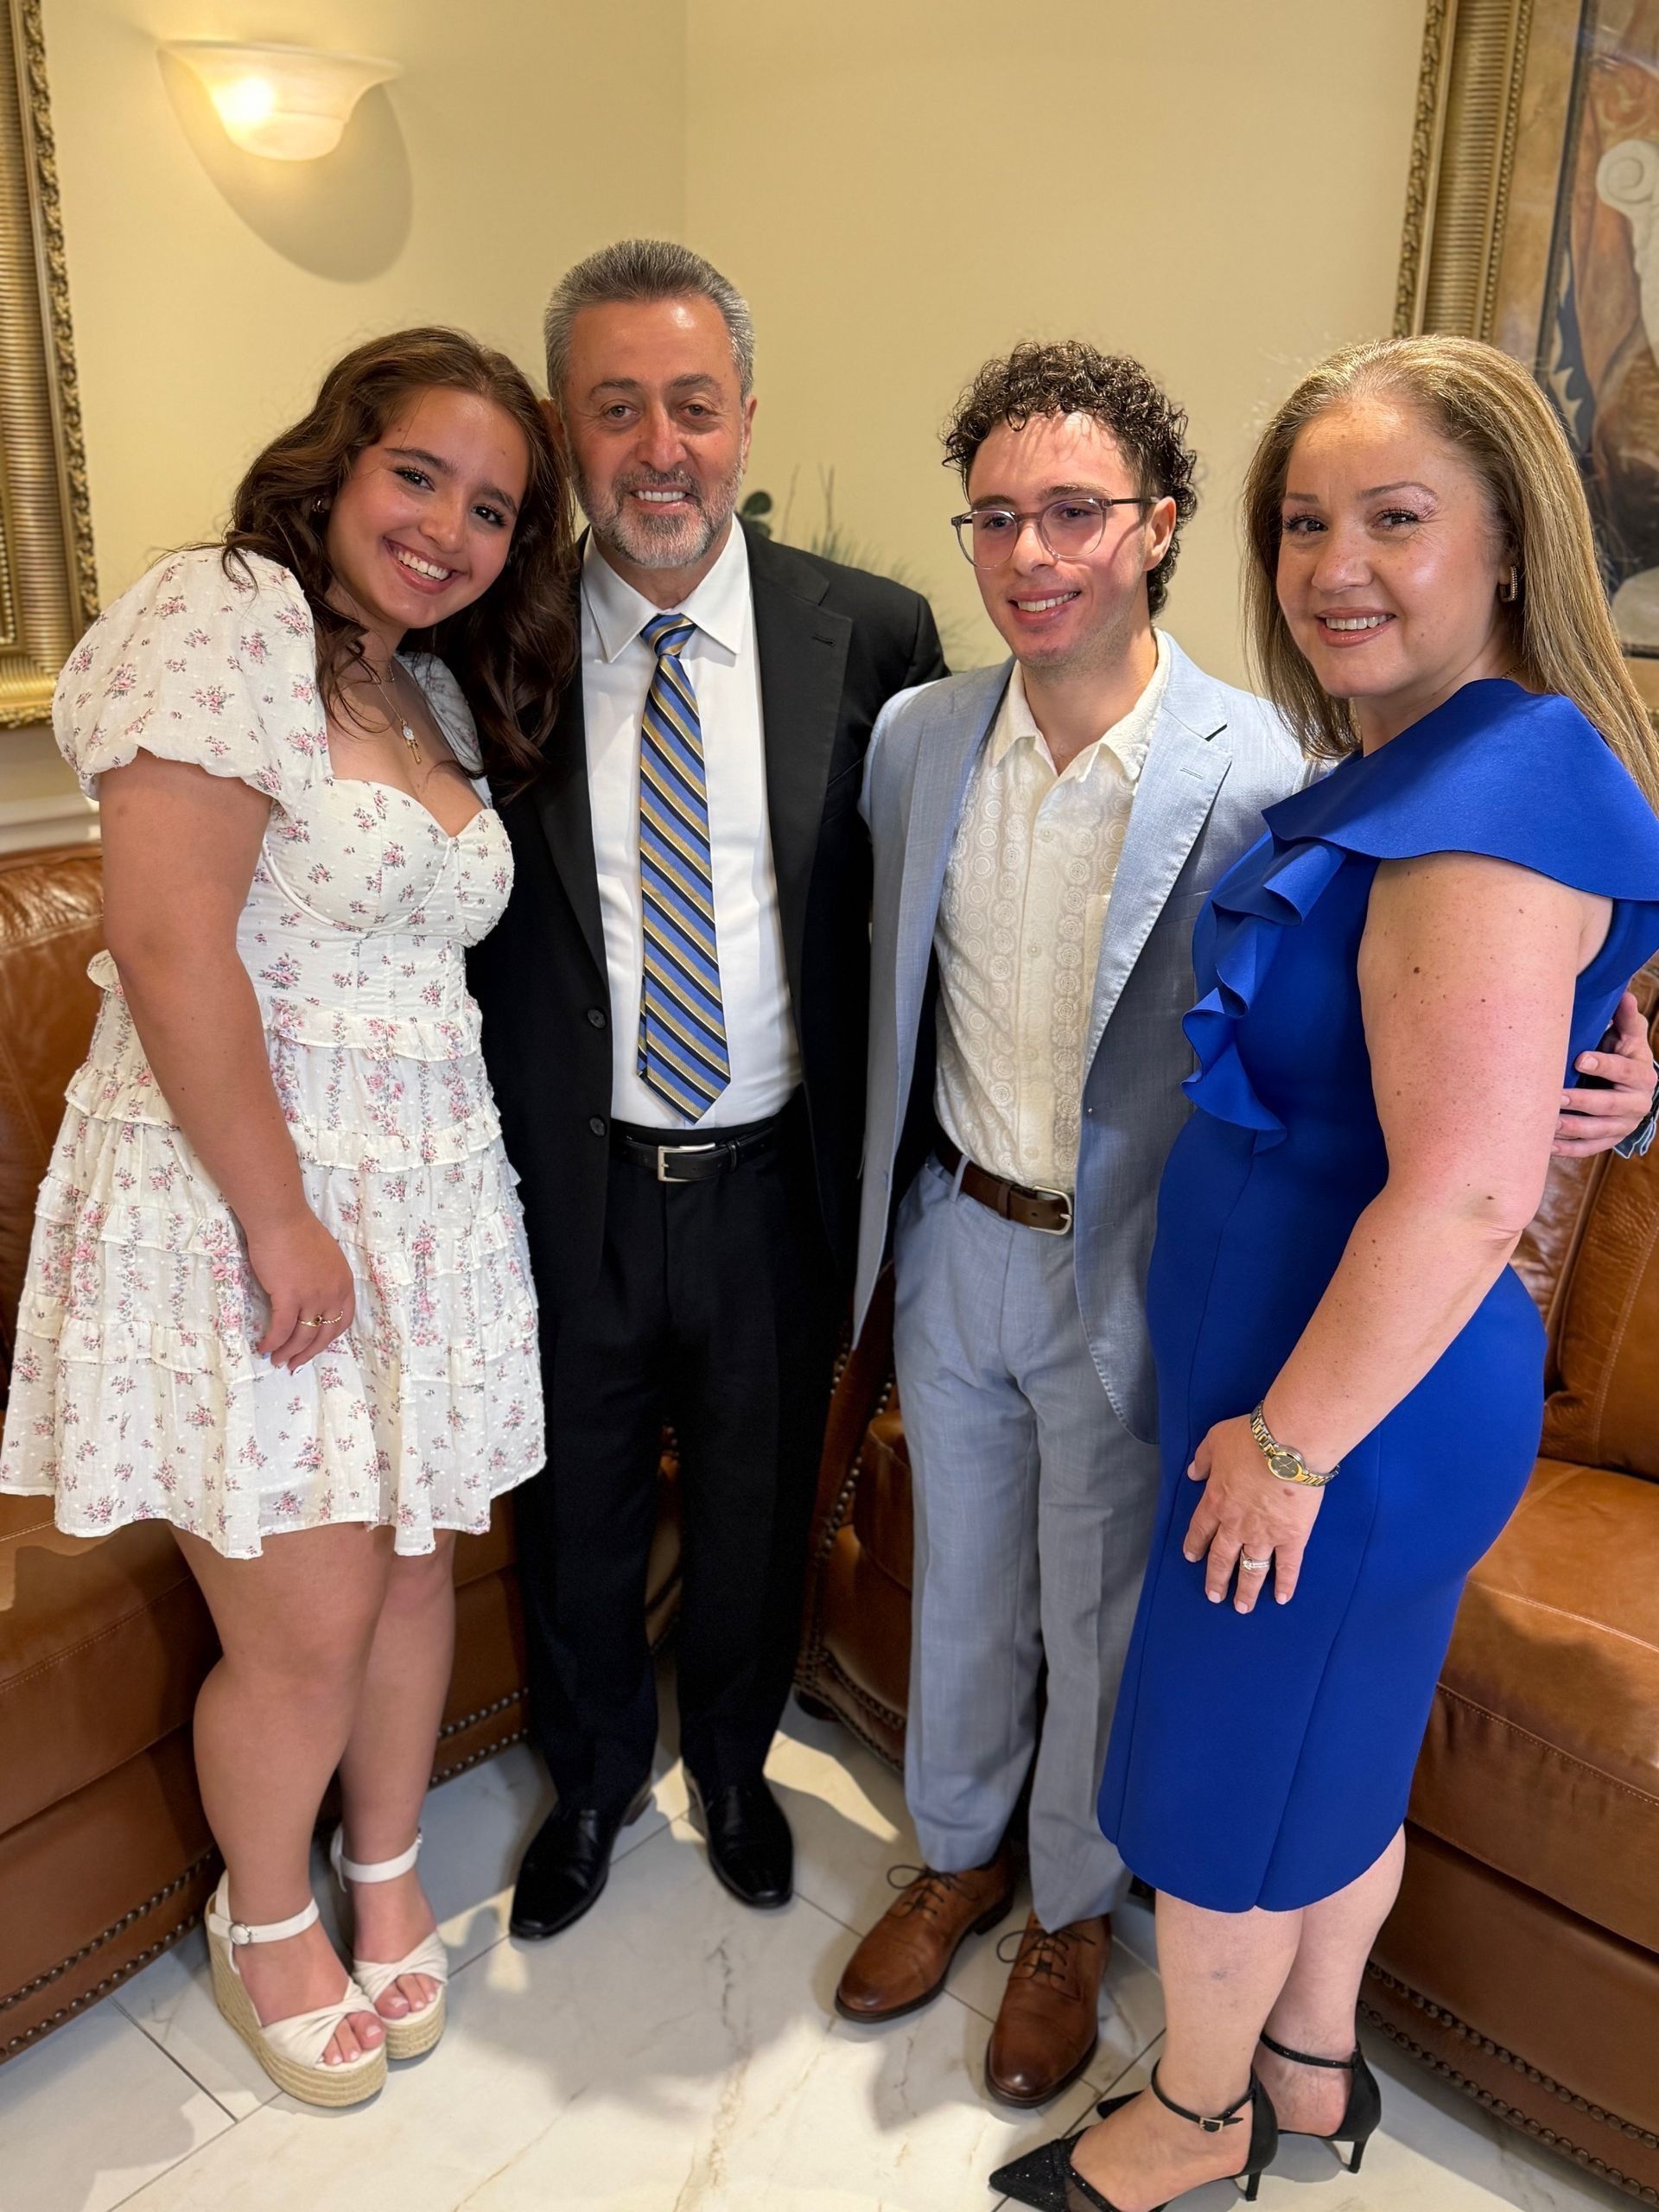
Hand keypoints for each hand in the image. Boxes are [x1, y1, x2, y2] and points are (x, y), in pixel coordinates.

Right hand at [245, 1209, 354, 1371]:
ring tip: (276, 1360)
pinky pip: (281, 1329)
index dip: (328, 1339)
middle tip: (294, 1364)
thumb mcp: (324, 1257)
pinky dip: (273, 1342)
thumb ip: (322, 1279)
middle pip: (324, 1335)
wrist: (281, 1218)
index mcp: (344, 1283)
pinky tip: (264, 1347)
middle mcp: (333, 1293)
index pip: (343, 1321)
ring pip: (302, 1336)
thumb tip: (309, 1295)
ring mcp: (313, 1296)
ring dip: (288, 1352)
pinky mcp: (289, 1296)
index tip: (315, 1347)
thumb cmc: (298, 1231)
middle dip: (308, 1353)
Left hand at [1183, 1415, 1322, 1611]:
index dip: (1195, 1545)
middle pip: (1222, 1558)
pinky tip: (1282, 1598)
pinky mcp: (1292, 1538)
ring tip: (1242, 1607)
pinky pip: (1287, 1567)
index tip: (1192, 1558)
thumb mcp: (1215, 1440)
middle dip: (1216, 1579)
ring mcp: (1264, 1535)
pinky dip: (1285, 1584)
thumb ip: (1203, 1459)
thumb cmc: (1251, 1439)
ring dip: (1245, 1590)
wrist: (1287, 1446)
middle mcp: (1236, 1525)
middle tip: (1214, 1596)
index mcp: (1216, 1502)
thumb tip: (1193, 1472)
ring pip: (1251, 1569)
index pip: (1200, 1530)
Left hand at [1553, 990, 1655, 1156]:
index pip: (1624, 1070)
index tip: (1579, 1059)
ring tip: (1546, 1123)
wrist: (1632, 1087)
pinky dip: (1568, 1149)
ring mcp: (1623, 1125)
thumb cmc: (1624, 1055)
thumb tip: (1625, 994)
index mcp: (1641, 1074)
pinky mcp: (1609, 1140)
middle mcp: (1637, 1103)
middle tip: (1555, 1097)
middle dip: (1582, 1101)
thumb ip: (1626, 1017)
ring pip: (1598, 1131)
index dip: (1603, 1065)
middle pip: (1609, 1105)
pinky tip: (1547, 1145)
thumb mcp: (1629, 1035)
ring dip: (1572, 1128)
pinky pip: (1589, 1148)